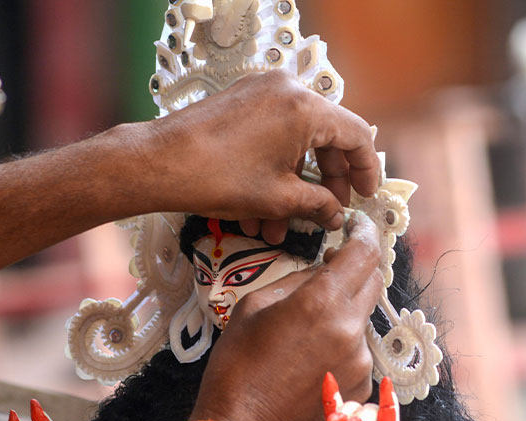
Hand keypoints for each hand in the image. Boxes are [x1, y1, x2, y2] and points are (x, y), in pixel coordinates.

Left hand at [148, 69, 379, 243]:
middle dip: (325, 182)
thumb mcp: (277, 198)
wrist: (159, 163)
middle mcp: (287, 90)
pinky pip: (271, 135)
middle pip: (326, 136)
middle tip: (325, 212)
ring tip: (279, 225)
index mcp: (305, 108)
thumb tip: (335, 214)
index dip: (366, 169)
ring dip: (293, 185)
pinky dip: (273, 168)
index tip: (364, 195)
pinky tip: (259, 208)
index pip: (356, 135)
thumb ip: (318, 204)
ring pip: (295, 141)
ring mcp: (261, 92)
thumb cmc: (216, 177)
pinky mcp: (241, 101)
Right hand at [182, 213, 382, 420]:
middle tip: (330, 269)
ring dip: (344, 310)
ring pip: (362, 317)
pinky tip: (311, 357)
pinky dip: (342, 342)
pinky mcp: (361, 385)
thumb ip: (296, 281)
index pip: (364, 253)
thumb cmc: (238, 364)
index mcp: (321, 302)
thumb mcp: (254, 306)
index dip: (364, 232)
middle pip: (373, 281)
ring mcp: (360, 360)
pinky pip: (358, 349)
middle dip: (355, 268)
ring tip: (307, 329)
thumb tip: (322, 270)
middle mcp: (350, 329)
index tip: (358, 225)